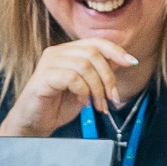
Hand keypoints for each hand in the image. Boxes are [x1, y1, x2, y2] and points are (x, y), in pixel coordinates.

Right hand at [0, 39, 139, 136]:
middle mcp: (57, 53)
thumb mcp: (86, 87)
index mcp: (68, 51)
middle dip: (108, 77)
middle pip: (93, 53)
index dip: (116, 50)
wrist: (35, 123)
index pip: (96, 42)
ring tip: (97, 105)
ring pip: (85, 65)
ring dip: (97, 88)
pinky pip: (72, 78)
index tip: (131, 63)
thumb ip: (99, 72)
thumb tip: (123, 61)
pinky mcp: (43, 77)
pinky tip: (82, 103)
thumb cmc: (58, 105)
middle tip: (112, 98)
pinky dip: (83, 91)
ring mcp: (48, 63)